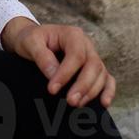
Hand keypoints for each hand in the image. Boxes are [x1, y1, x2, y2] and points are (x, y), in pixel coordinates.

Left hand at [2, 17, 116, 108]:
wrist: (33, 40)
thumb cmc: (32, 40)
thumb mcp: (30, 42)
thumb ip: (42, 57)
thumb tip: (53, 75)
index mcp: (72, 35)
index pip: (76, 55)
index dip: (66, 73)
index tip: (52, 89)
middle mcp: (86, 45)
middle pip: (93, 65)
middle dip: (83, 86)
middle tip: (70, 101)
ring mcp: (92, 56)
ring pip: (101, 74)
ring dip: (92, 91)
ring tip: (76, 104)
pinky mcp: (94, 69)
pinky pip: (107, 79)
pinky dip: (108, 91)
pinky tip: (104, 103)